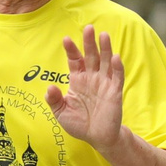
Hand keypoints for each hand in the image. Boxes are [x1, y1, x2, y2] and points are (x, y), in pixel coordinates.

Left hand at [45, 25, 124, 150]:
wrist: (98, 137)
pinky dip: (116, 67)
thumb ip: (54, 100)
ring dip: (105, 49)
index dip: (71, 50)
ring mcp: (104, 83)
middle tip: (88, 28)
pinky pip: (117, 77)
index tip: (66, 39)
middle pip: (91, 56)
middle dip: (89, 42)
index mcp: (78, 80)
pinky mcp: (115, 92)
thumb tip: (49, 88)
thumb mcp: (61, 113)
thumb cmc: (79, 124)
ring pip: (105, 62)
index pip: (75, 60)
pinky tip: (115, 57)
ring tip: (103, 35)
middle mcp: (92, 78)